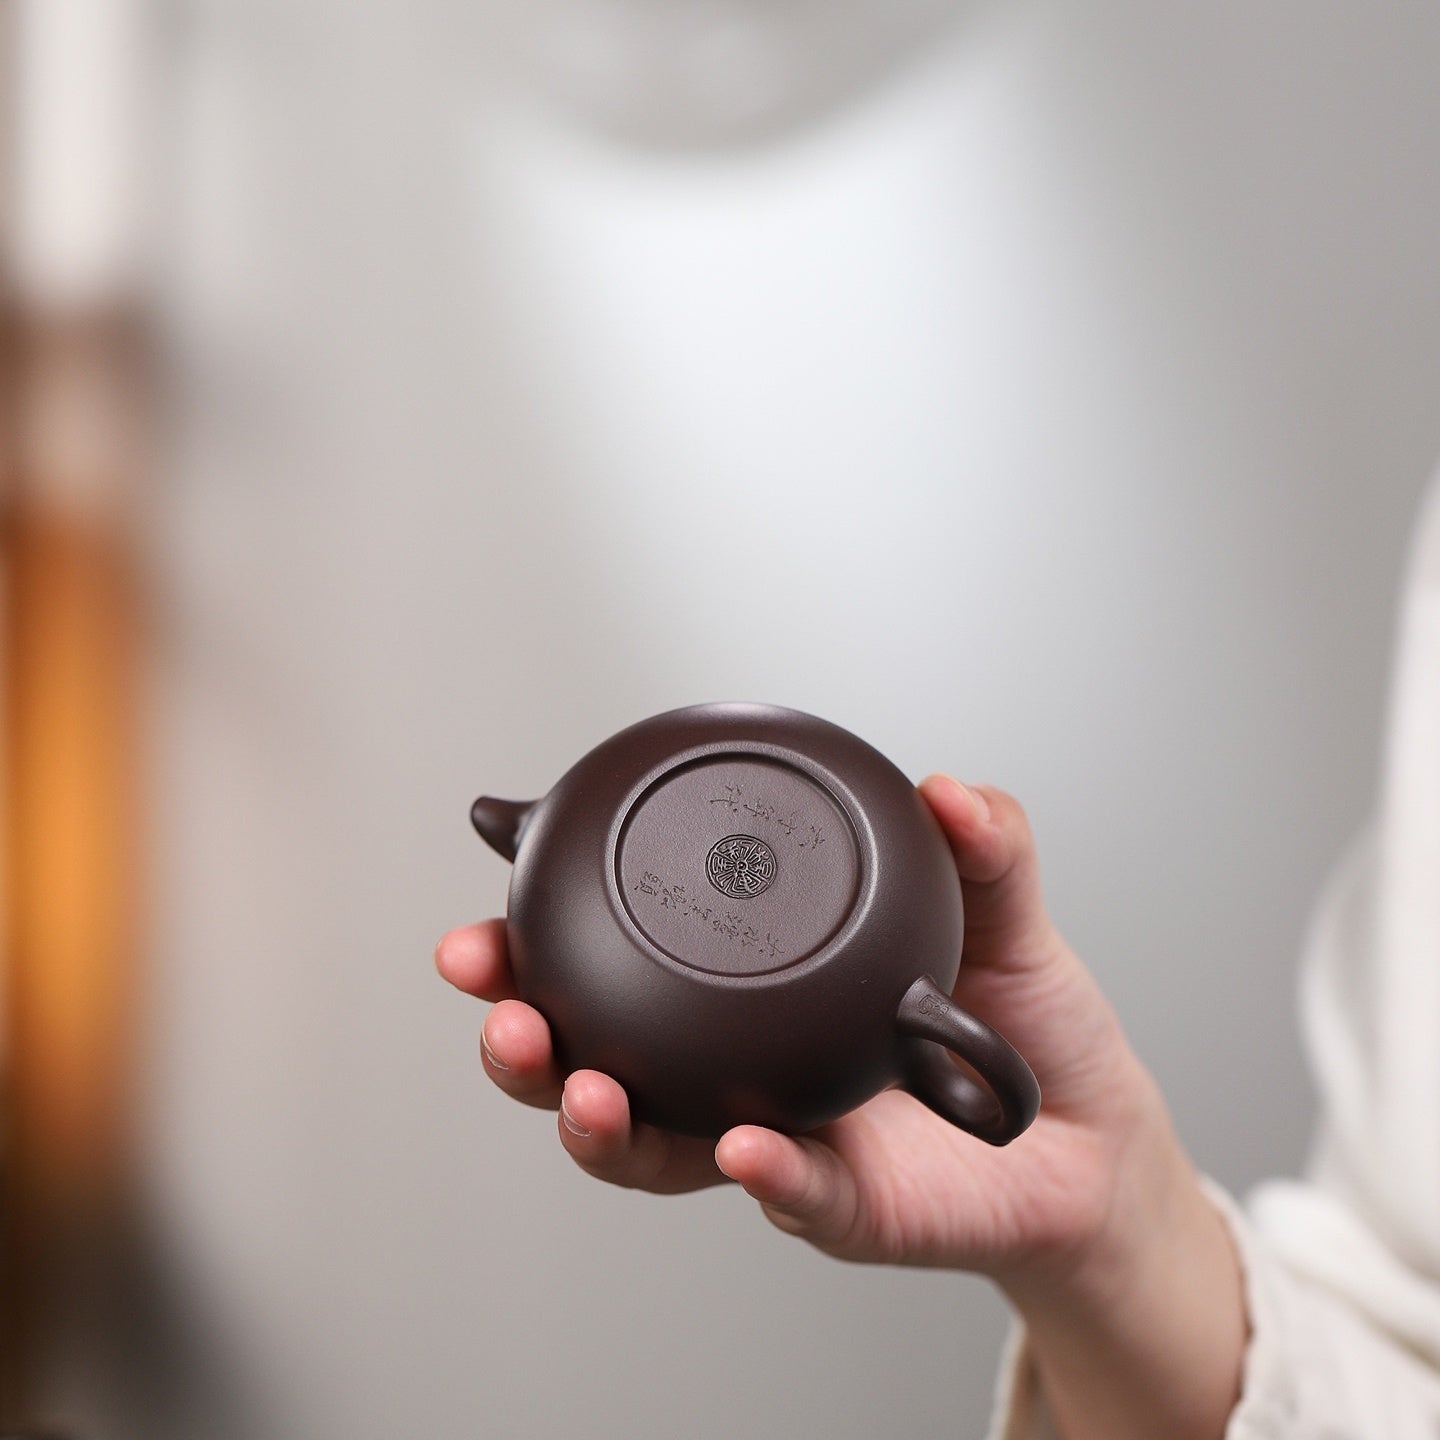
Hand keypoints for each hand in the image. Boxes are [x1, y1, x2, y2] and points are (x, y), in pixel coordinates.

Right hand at [437, 777, 1244, 1438]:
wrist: (1088, 1138)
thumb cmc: (1020, 1022)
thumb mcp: (1002, 914)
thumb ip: (981, 846)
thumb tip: (947, 785)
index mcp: (748, 992)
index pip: (619, 962)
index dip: (537, 943)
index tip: (483, 910)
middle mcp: (737, 1069)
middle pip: (595, 1061)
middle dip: (524, 1041)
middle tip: (501, 1007)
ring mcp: (776, 1140)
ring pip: (655, 1149)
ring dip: (600, 1122)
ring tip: (586, 1091)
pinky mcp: (841, 1207)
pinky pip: (791, 1197)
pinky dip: (762, 1175)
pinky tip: (742, 1149)